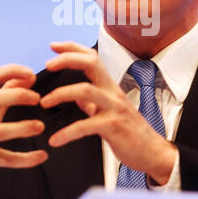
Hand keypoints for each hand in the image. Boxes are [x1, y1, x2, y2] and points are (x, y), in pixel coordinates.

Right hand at [0, 64, 47, 185]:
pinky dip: (26, 159)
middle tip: (37, 98)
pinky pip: (6, 159)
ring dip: (23, 128)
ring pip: (0, 131)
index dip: (11, 71)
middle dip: (18, 95)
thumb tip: (29, 77)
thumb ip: (6, 92)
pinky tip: (42, 155)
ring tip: (40, 126)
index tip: (30, 73)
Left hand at [41, 42, 176, 184]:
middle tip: (48, 64)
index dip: (72, 49)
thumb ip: (92, 104)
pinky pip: (86, 126)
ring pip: (86, 90)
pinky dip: (67, 133)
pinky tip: (55, 140)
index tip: (54, 46)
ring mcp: (114, 108)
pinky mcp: (113, 127)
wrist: (153, 153)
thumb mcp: (110, 113)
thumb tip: (77, 98)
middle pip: (92, 63)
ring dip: (61, 93)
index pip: (92, 58)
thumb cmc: (132, 132)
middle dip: (68, 59)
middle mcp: (113, 92)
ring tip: (44, 102)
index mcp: (110, 87)